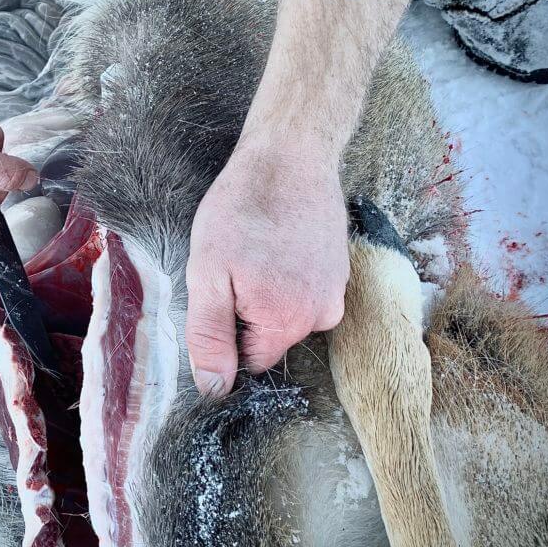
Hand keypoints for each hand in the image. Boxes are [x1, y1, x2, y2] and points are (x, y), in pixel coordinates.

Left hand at [184, 140, 348, 394]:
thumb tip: (214, 390)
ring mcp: (336, 291)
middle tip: (234, 266)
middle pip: (269, 338)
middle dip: (245, 311)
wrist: (289, 156)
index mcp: (286, 321)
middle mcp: (321, 315)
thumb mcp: (208, 274)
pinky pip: (303, 290)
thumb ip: (210, 336)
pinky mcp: (339, 270)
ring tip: (256, 248)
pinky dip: (286, 273)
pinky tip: (275, 241)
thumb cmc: (242, 209)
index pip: (250, 363)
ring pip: (286, 313)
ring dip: (266, 290)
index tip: (220, 295)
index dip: (226, 334)